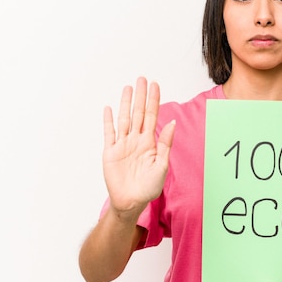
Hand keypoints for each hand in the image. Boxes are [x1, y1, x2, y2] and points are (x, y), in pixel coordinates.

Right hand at [102, 77, 175, 215]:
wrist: (131, 202)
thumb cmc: (149, 188)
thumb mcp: (162, 166)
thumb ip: (166, 144)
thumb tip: (172, 123)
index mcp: (150, 143)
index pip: (152, 116)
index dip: (153, 100)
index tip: (155, 85)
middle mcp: (136, 140)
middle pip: (138, 113)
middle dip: (140, 96)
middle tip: (142, 79)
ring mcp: (122, 145)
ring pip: (124, 119)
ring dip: (126, 103)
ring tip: (128, 88)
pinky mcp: (110, 152)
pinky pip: (109, 133)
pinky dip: (109, 121)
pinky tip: (110, 108)